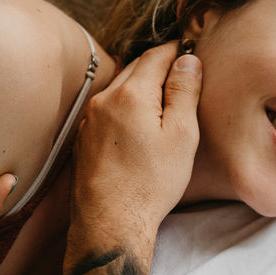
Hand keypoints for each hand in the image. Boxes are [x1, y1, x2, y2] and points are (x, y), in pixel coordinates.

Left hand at [69, 43, 201, 254]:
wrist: (109, 223)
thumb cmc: (150, 184)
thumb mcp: (181, 136)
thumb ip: (184, 91)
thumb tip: (187, 60)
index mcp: (130, 94)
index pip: (156, 55)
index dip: (176, 51)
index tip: (191, 53)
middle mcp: (104, 99)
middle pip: (135, 67)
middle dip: (159, 67)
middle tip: (182, 77)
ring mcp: (89, 119)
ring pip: (119, 88)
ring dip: (140, 88)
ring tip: (163, 104)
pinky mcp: (84, 138)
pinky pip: (108, 110)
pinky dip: (125, 108)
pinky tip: (139, 128)